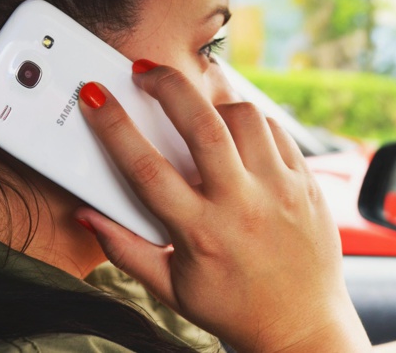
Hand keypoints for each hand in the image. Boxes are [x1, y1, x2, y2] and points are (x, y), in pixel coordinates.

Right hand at [74, 63, 370, 351]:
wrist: (302, 324)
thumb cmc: (234, 308)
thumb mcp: (172, 288)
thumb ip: (126, 250)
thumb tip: (90, 216)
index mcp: (201, 233)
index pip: (145, 168)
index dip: (113, 125)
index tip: (95, 96)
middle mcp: (242, 205)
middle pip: (202, 125)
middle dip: (167, 86)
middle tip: (146, 72)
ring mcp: (280, 190)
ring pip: (245, 118)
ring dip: (214, 103)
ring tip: (198, 110)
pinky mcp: (306, 183)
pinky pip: (277, 131)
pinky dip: (251, 122)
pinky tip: (237, 132)